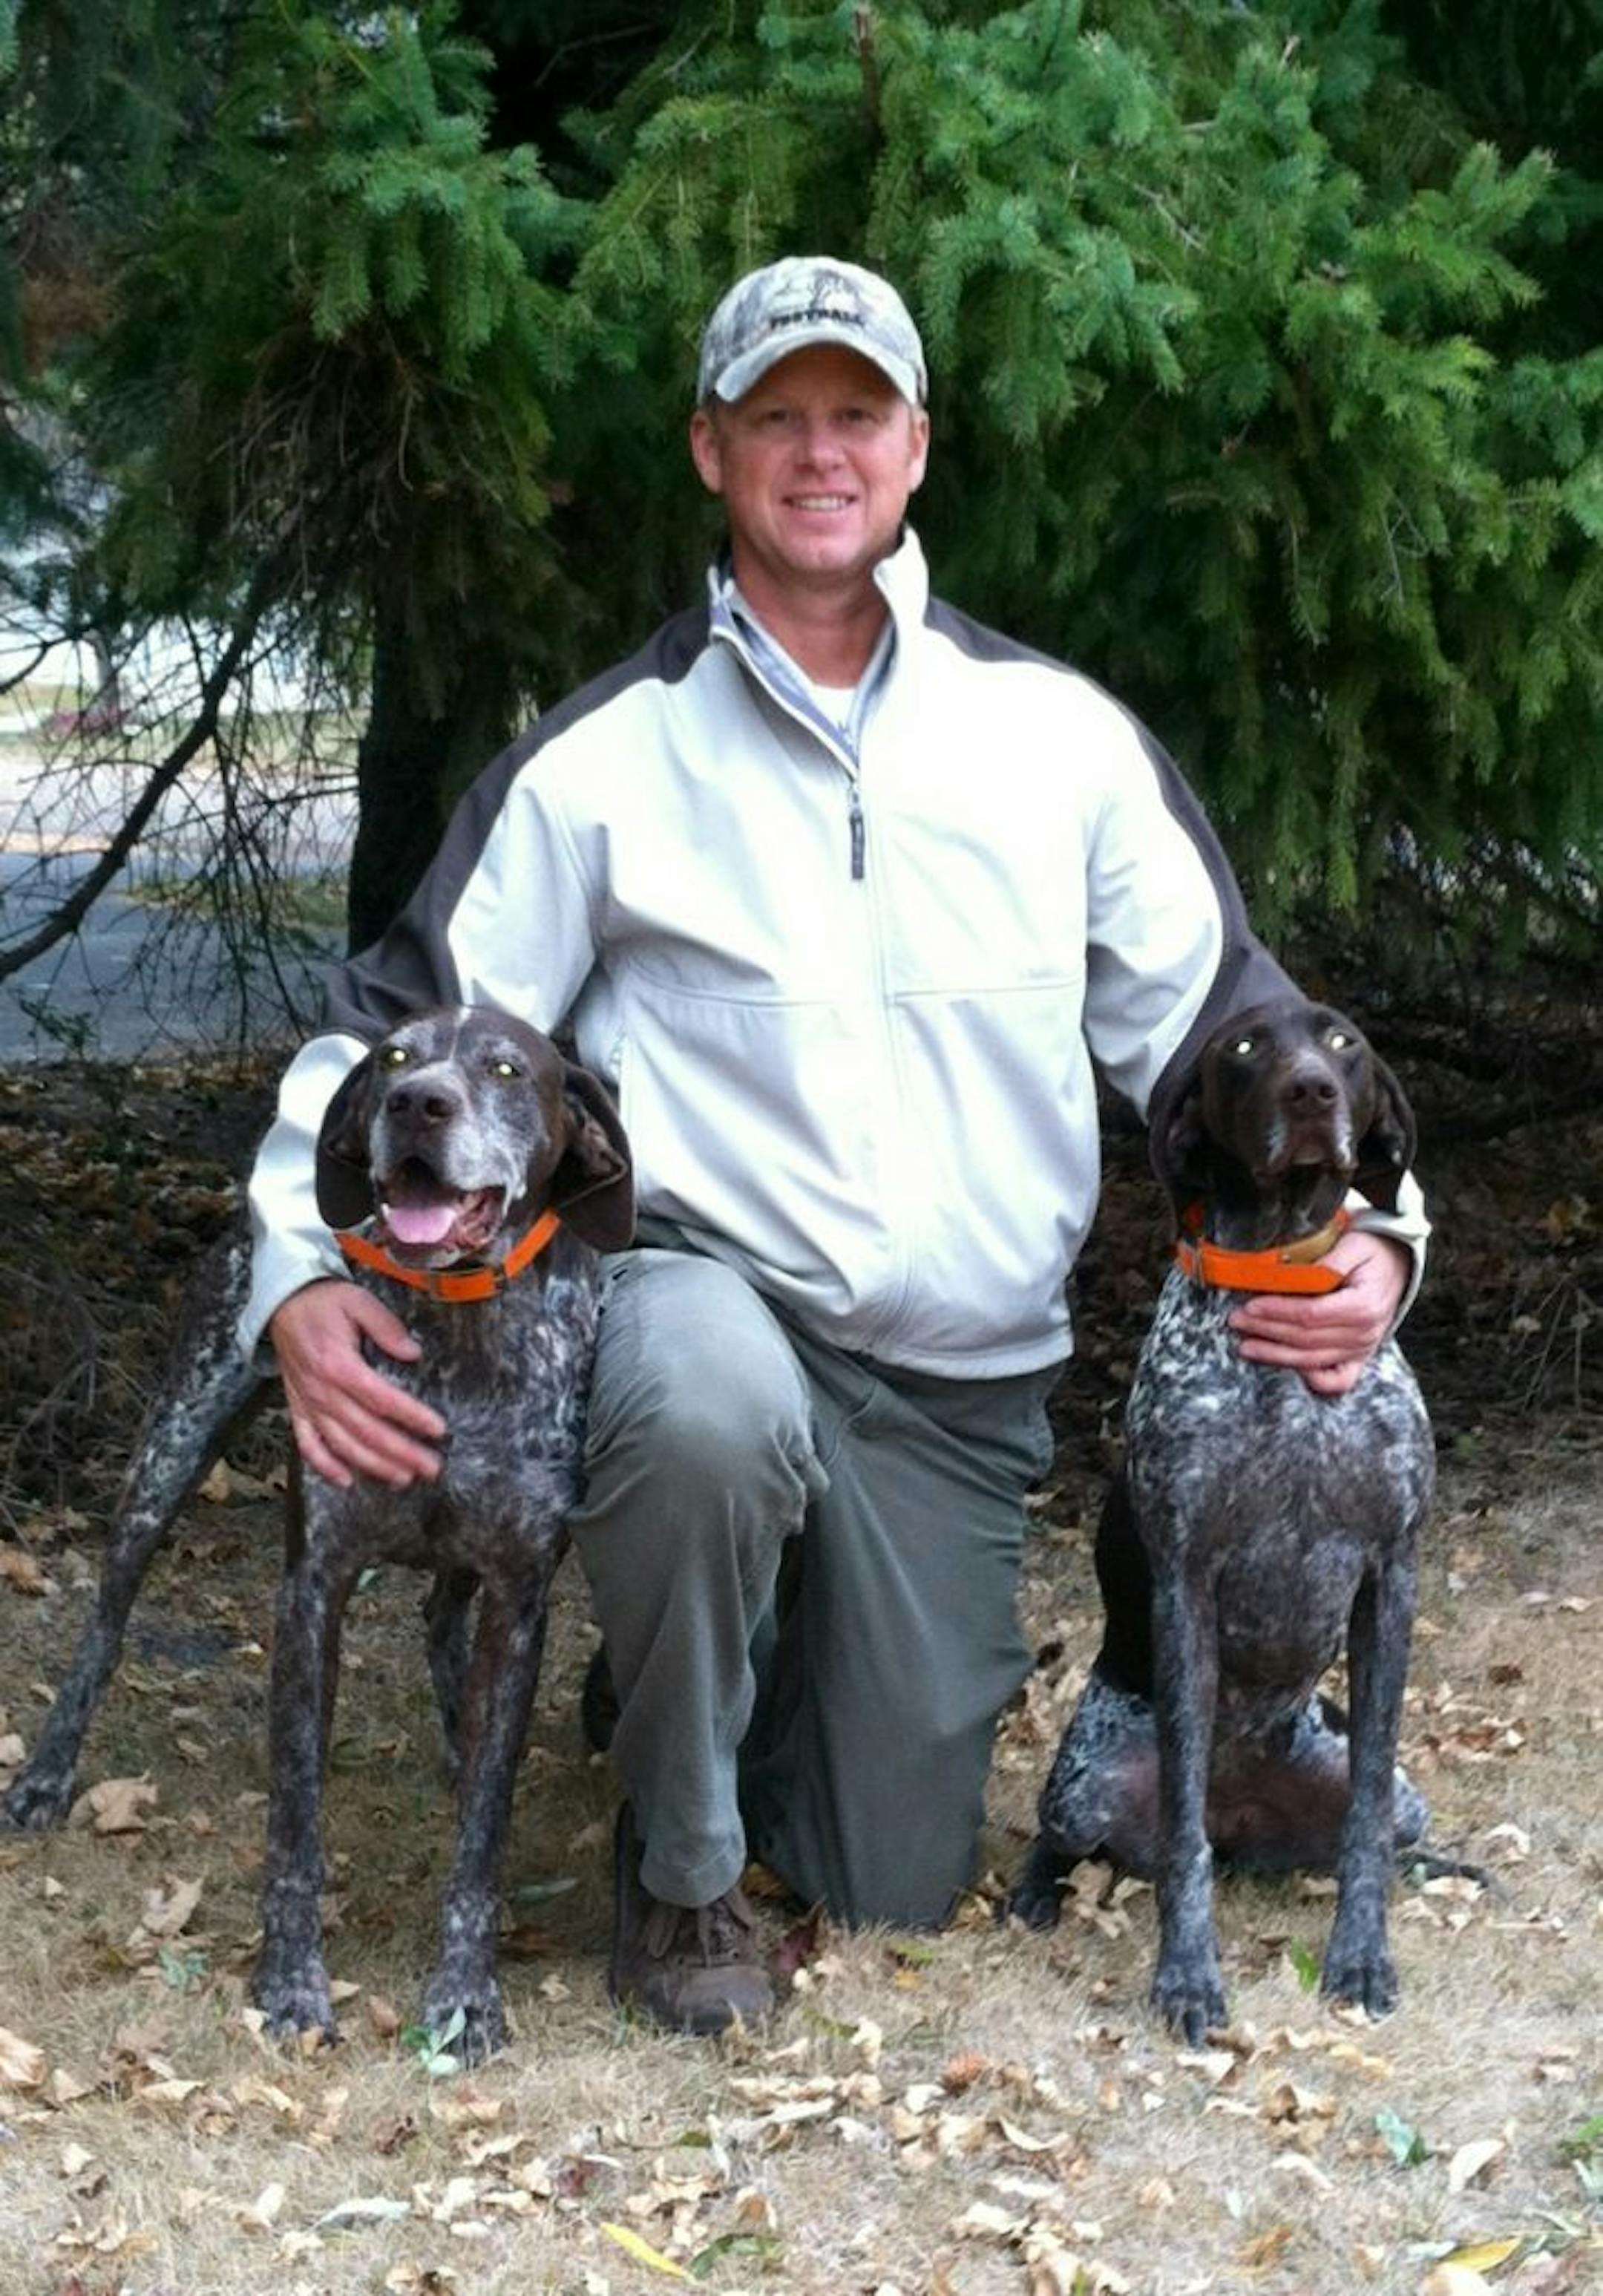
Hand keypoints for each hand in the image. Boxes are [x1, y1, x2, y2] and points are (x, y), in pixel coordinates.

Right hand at [270, 1279, 446, 1487]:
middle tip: (432, 1467)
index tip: (438, 1430)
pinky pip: (308, 1445)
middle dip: (401, 1453)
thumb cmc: (325, 1303)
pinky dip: (325, 1467)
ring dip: (373, 1466)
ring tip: (404, 1479)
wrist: (283, 1304)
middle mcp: (322, 1390)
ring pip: (342, 1445)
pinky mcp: (298, 1410)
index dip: (411, 1417)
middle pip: (366, 1430)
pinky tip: (347, 1482)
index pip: (381, 1399)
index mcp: (339, 1364)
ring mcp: (308, 1404)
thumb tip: (413, 1353)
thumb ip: (387, 1327)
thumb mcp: (359, 1302)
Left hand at [1230, 1230, 1410, 1398]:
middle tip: (1236, 1321)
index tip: (1249, 1305)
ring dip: (1276, 1355)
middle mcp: (1365, 1333)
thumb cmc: (1372, 1251)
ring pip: (1313, 1360)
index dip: (1277, 1312)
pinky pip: (1337, 1380)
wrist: (1398, 1263)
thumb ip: (1327, 1262)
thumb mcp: (1353, 1244)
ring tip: (1246, 1346)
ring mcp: (1363, 1349)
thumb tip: (1292, 1274)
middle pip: (1306, 1339)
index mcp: (1364, 1305)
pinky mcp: (1360, 1357)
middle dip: (1266, 1331)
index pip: (1311, 1315)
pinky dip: (1312, 1379)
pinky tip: (1286, 1367)